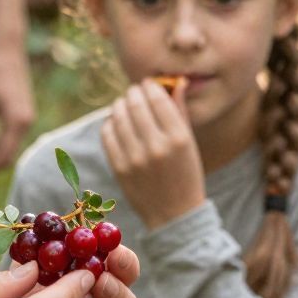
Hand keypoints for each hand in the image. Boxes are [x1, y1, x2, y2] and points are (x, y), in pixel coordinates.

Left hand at [100, 80, 205, 229]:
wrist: (174, 215)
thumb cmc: (186, 174)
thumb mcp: (190, 143)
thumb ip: (181, 111)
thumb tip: (176, 81)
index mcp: (178, 138)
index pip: (157, 98)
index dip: (150, 86)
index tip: (148, 85)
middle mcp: (157, 146)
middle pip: (135, 103)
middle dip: (133, 93)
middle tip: (134, 93)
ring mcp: (135, 158)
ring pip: (118, 116)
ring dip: (120, 105)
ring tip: (124, 106)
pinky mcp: (119, 168)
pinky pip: (107, 134)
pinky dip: (110, 124)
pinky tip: (117, 124)